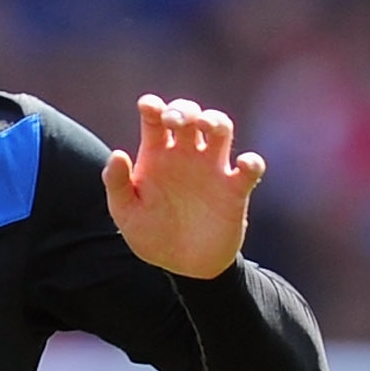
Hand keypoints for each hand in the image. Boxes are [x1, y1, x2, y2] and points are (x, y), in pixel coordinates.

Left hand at [103, 96, 264, 279]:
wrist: (181, 265)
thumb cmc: (151, 233)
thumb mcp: (125, 213)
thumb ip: (117, 184)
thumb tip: (117, 154)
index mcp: (157, 156)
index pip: (155, 121)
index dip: (152, 107)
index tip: (148, 105)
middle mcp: (186, 155)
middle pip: (190, 116)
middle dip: (184, 109)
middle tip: (174, 119)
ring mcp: (212, 169)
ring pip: (222, 129)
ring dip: (216, 120)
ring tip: (205, 125)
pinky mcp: (235, 189)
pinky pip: (251, 168)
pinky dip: (252, 162)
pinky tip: (243, 166)